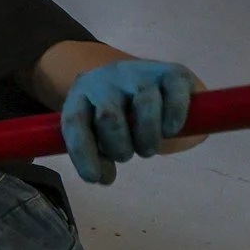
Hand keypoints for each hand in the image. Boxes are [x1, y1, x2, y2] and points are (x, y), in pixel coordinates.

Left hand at [58, 60, 199, 184]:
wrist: (144, 78)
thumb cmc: (117, 113)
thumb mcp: (98, 131)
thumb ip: (97, 155)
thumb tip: (104, 178)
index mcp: (81, 95)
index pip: (74, 123)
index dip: (83, 153)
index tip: (93, 178)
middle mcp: (107, 80)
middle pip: (109, 117)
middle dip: (119, 147)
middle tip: (126, 156)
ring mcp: (140, 72)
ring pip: (144, 104)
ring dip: (147, 137)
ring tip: (148, 149)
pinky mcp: (172, 72)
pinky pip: (175, 95)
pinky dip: (174, 117)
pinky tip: (170, 130)